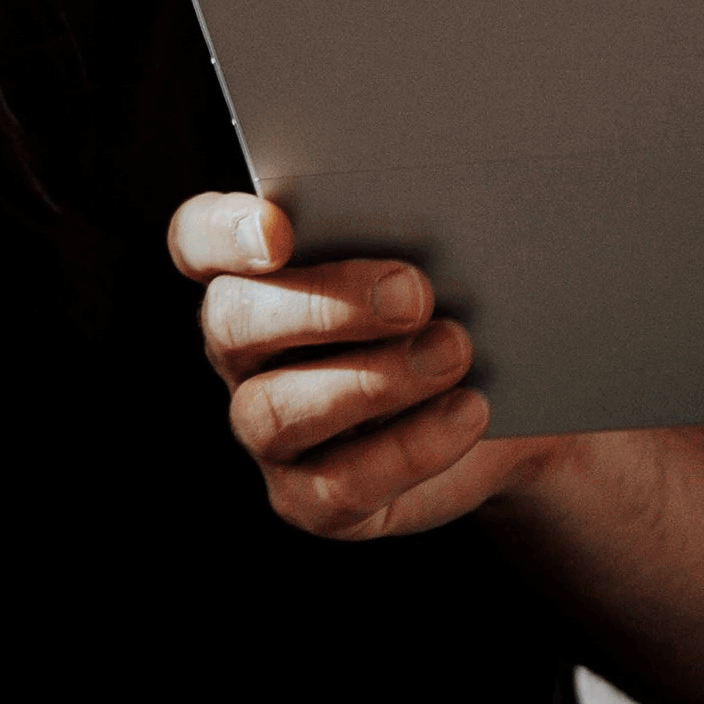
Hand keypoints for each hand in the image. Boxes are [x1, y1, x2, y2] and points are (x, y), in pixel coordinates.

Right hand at [168, 191, 545, 539]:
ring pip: (275, 410)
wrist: (506, 400)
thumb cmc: (459, 300)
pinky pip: (338, 484)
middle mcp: (244, 351)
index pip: (197, 240)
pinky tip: (466, 411)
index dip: (222, 233)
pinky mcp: (309, 498)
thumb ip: (418, 222)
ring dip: (370, 381)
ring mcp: (268, 429)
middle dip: (323, 305)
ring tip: (453, 351)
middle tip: (412, 293)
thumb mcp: (445, 253)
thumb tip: (440, 205)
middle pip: (232, 321)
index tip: (279, 230)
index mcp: (256, 271)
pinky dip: (409, 447)